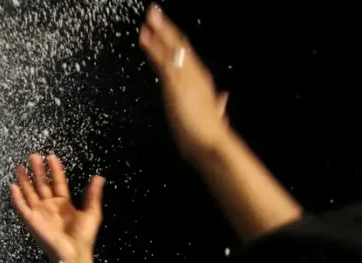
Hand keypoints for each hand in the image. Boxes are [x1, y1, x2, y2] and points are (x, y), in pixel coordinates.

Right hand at [10, 154, 103, 262]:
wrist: (73, 253)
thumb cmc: (83, 236)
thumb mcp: (91, 212)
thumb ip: (93, 195)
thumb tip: (99, 177)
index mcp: (63, 203)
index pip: (57, 182)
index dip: (55, 170)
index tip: (51, 157)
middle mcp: (49, 206)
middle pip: (41, 184)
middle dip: (38, 170)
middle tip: (33, 156)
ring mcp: (39, 212)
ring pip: (29, 192)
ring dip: (24, 180)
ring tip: (19, 167)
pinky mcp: (31, 220)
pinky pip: (21, 207)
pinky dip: (17, 197)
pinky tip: (12, 186)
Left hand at [140, 4, 229, 156]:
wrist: (210, 142)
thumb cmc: (209, 132)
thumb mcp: (214, 115)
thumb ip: (217, 105)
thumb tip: (222, 100)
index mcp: (202, 79)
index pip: (185, 54)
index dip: (173, 39)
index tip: (161, 28)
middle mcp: (195, 73)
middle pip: (179, 45)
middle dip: (165, 27)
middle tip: (153, 12)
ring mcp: (185, 77)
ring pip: (171, 48)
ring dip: (159, 31)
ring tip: (148, 18)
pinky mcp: (176, 84)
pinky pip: (163, 61)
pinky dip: (154, 48)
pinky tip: (146, 38)